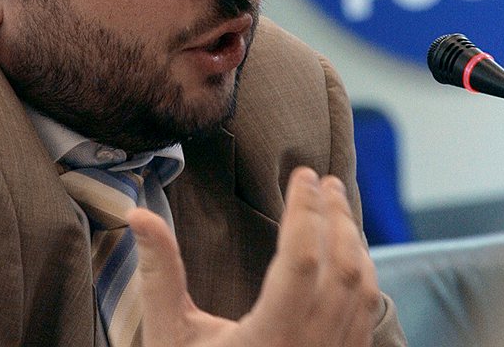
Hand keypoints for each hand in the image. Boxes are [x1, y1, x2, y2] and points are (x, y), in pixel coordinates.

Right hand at [127, 166, 381, 346]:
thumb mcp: (170, 337)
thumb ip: (159, 275)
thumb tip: (138, 215)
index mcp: (270, 337)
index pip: (301, 257)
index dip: (304, 209)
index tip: (303, 174)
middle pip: (341, 265)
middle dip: (335, 215)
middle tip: (323, 181)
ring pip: (362, 289)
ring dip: (353, 241)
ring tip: (338, 207)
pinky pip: (366, 314)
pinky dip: (363, 275)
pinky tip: (350, 256)